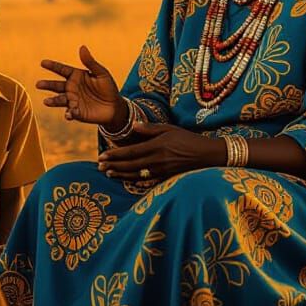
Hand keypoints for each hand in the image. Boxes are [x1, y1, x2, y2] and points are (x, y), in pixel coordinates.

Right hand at [37, 46, 124, 125]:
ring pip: (60, 100)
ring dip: (53, 101)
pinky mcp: (77, 112)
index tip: (43, 62)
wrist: (115, 107)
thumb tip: (82, 47)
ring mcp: (73, 100)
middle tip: (38, 84)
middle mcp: (71, 88)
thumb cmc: (108, 88)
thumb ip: (90, 62)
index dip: (52, 66)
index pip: (62, 69)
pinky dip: (68, 114)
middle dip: (48, 85)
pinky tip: (68, 114)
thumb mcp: (101, 73)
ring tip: (46, 101)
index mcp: (76, 76)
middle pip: (56, 85)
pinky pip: (71, 113)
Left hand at [96, 122, 223, 180]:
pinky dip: (133, 179)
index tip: (102, 156)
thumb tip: (133, 126)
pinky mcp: (165, 177)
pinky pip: (146, 179)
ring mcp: (161, 171)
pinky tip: (125, 179)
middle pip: (130, 165)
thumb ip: (150, 129)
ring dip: (120, 174)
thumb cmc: (188, 139)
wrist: (206, 155)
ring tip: (108, 173)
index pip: (130, 152)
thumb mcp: (169, 129)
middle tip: (99, 167)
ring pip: (136, 174)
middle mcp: (157, 160)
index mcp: (157, 146)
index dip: (115, 155)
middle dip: (113, 166)